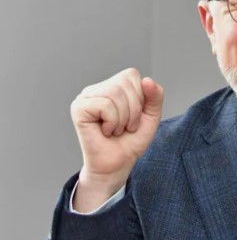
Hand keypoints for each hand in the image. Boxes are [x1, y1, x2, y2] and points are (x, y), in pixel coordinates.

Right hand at [70, 68, 163, 211]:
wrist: (118, 164)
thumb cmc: (130, 141)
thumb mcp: (151, 116)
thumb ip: (155, 96)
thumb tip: (147, 80)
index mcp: (113, 86)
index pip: (131, 75)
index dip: (140, 97)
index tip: (134, 116)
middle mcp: (97, 88)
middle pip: (124, 84)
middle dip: (133, 110)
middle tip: (125, 126)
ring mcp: (85, 97)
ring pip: (115, 94)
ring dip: (123, 118)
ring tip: (116, 129)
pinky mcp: (78, 108)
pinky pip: (105, 105)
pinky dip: (112, 122)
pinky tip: (105, 131)